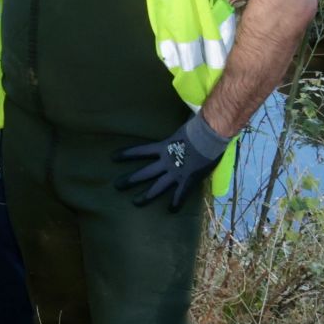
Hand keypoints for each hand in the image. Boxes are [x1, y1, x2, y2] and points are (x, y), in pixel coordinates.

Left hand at [113, 112, 231, 210]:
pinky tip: (171, 211)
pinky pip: (181, 194)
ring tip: (135, 203)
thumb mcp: (181, 125)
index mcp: (163, 147)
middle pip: (144, 173)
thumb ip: (175, 126)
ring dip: (146, 196)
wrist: (210, 136)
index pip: (140, 151)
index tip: (112, 157)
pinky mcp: (188, 179)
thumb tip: (175, 112)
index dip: (126, 154)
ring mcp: (176, 172)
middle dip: (130, 180)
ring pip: (157, 187)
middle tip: (116, 186)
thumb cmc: (198, 127)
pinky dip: (176, 203)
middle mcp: (166, 161)